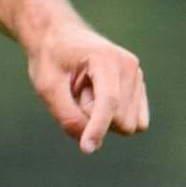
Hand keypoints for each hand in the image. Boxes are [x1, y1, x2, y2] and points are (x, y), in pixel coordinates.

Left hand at [27, 20, 147, 153]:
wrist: (60, 37)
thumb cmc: (50, 59)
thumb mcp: (47, 86)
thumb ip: (66, 114)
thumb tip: (89, 143)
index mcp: (105, 59)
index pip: (108, 103)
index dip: (97, 129)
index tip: (86, 149)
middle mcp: (129, 66)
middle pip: (121, 120)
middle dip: (95, 119)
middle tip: (76, 94)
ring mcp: (137, 76)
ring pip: (129, 124)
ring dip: (103, 118)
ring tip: (86, 92)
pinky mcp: (138, 86)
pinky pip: (136, 121)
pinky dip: (115, 118)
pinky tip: (99, 98)